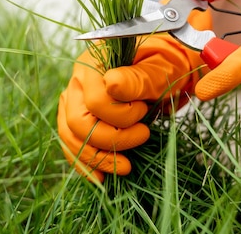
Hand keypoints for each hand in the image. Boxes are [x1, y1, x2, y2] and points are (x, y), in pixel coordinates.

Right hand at [58, 12, 209, 181]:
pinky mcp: (80, 117)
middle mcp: (78, 80)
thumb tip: (111, 85)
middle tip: (143, 136)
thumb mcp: (160, 68)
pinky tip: (101, 177)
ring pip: (71, 136)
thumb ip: (137, 78)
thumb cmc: (166, 64)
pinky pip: (72, 144)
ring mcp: (76, 100)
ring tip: (126, 166)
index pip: (95, 101)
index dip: (121, 115)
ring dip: (98, 157)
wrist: (169, 69)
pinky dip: (86, 163)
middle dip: (111, 139)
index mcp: (94, 62)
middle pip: (77, 121)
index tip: (144, 110)